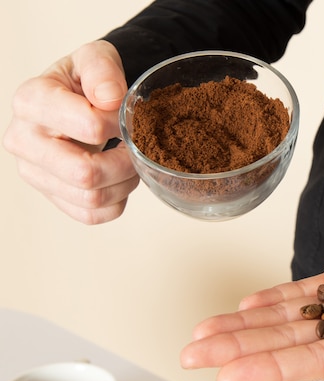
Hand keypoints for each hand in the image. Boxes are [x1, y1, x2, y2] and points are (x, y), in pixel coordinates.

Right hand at [3, 40, 138, 223]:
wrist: (78, 100)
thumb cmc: (85, 81)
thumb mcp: (95, 58)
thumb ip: (102, 69)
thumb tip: (109, 98)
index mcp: (31, 101)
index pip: (89, 125)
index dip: (120, 124)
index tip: (125, 116)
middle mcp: (23, 140)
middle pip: (85, 173)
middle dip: (124, 163)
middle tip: (137, 148)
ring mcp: (34, 174)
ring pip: (91, 199)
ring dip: (124, 184)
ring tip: (130, 161)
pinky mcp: (51, 196)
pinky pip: (92, 216)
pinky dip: (117, 201)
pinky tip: (119, 178)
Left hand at [180, 228, 323, 380]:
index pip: (318, 363)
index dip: (273, 368)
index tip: (230, 373)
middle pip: (291, 342)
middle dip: (241, 347)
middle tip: (194, 353)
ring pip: (292, 316)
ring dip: (248, 324)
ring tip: (205, 332)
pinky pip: (309, 288)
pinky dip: (278, 297)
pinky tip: (248, 305)